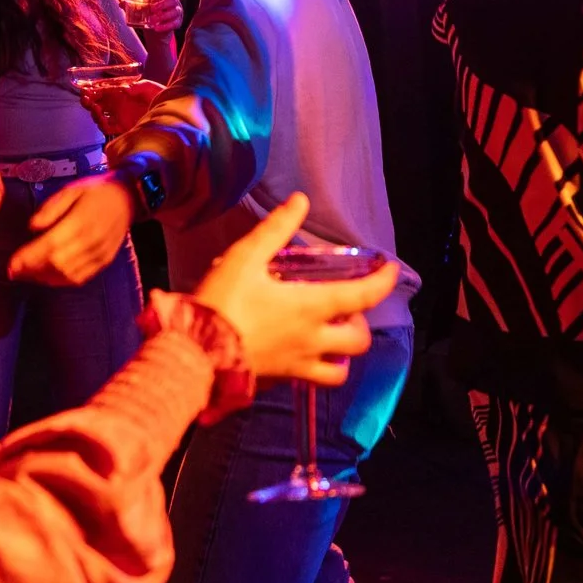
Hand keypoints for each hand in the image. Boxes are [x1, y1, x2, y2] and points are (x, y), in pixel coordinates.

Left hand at [9, 175, 137, 286]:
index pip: (51, 246)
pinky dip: (61, 281)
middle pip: (57, 264)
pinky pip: (80, 278)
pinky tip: (48, 276)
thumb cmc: (95, 191)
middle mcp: (92, 241)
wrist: (128, 197)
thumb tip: (32, 227)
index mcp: (82, 221)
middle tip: (14, 271)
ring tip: (27, 275)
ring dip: (44, 278)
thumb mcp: (71, 190)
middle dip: (32, 271)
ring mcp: (100, 254)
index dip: (29, 258)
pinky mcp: (104, 261)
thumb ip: (51, 208)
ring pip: (67, 274)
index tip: (11, 265)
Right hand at [76, 76, 164, 137]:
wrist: (170, 110)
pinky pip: (108, 128)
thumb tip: (124, 89)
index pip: (102, 92)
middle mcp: (118, 105)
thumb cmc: (159, 95)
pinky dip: (102, 124)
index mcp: (120, 93)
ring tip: (95, 108)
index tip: (85, 90)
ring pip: (100, 117)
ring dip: (94, 113)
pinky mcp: (123, 127)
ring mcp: (120, 116)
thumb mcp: (148, 87)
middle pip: (97, 104)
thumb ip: (136, 86)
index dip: (92, 91)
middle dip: (88, 102)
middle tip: (85, 100)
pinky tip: (102, 119)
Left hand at [125, 0, 183, 34]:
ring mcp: (178, 13)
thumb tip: (121, 3)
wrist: (155, 30)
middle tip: (152, 9)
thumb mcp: (141, 8)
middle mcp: (174, 2)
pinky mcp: (178, 23)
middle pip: (173, 0)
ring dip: (162, 16)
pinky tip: (156, 28)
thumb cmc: (149, 14)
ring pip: (174, 12)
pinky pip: (174, 24)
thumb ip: (132, 4)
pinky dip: (165, 26)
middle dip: (162, 4)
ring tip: (151, 21)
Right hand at [187, 194, 391, 384]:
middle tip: (347, 308)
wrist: (193, 355)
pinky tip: (301, 353)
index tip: (390, 269)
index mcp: (311, 307)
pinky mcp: (280, 381)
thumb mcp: (246, 257)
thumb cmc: (222, 303)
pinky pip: (311, 381)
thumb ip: (276, 229)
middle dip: (361, 323)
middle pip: (359, 341)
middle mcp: (313, 340)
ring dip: (343, 354)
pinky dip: (316, 369)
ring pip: (340, 370)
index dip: (382, 282)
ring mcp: (298, 366)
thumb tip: (300, 201)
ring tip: (331, 337)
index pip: (362, 296)